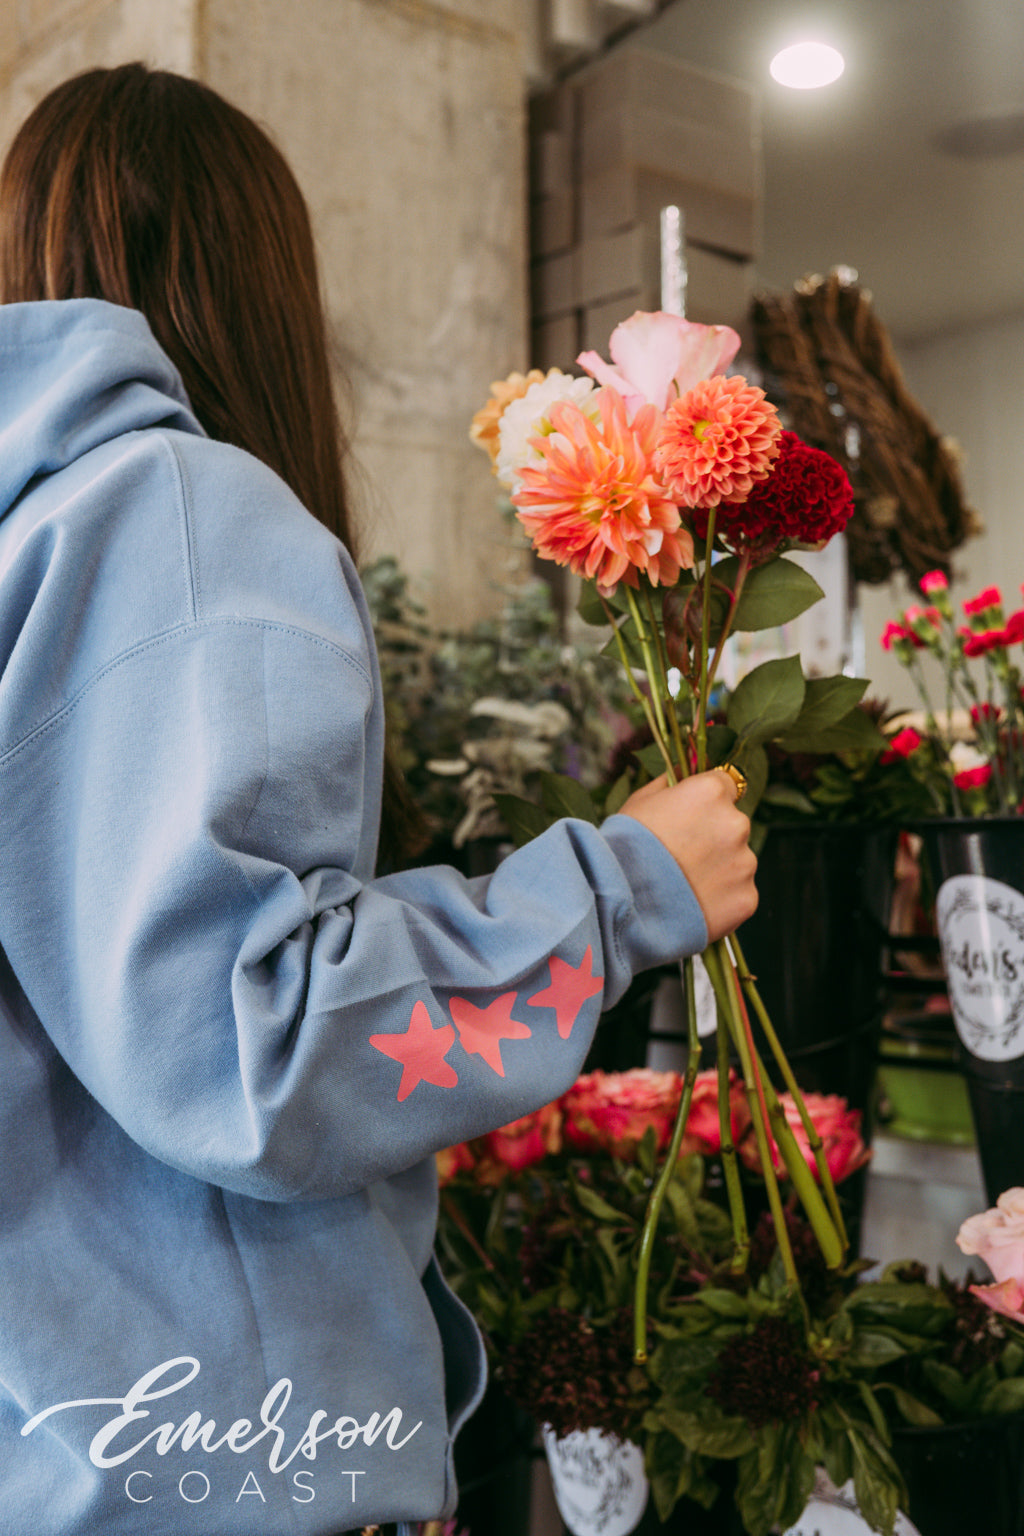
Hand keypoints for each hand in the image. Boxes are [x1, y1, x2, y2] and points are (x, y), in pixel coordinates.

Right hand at [619, 769, 757, 942]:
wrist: (622, 903)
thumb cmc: (625, 847)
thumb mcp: (639, 802)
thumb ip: (668, 784)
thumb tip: (679, 774)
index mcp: (711, 792)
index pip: (726, 784)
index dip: (708, 801)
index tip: (696, 815)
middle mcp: (736, 823)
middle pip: (733, 824)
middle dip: (714, 837)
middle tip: (683, 855)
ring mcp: (745, 863)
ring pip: (737, 861)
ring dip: (719, 869)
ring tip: (684, 884)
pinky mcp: (747, 898)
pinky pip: (738, 893)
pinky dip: (722, 898)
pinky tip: (694, 903)